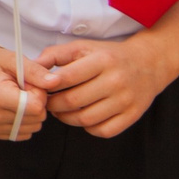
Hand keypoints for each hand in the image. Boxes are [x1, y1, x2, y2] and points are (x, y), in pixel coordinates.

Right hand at [0, 43, 55, 140]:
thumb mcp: (13, 59)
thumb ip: (35, 72)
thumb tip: (55, 82)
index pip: (36, 107)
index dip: (38, 93)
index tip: (28, 82)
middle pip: (36, 118)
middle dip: (35, 102)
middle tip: (21, 88)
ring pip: (32, 127)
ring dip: (30, 112)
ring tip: (16, 96)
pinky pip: (23, 133)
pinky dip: (23, 121)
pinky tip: (12, 107)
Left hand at [35, 36, 178, 138]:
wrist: (148, 64)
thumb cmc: (108, 56)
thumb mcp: (82, 48)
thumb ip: (54, 55)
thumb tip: (30, 68)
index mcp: (102, 61)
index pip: (67, 77)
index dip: (48, 86)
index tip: (40, 88)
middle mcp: (116, 81)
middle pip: (74, 101)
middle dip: (53, 105)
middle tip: (47, 103)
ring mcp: (126, 100)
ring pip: (86, 119)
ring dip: (67, 118)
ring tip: (61, 111)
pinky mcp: (132, 115)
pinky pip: (103, 131)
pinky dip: (88, 128)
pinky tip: (83, 117)